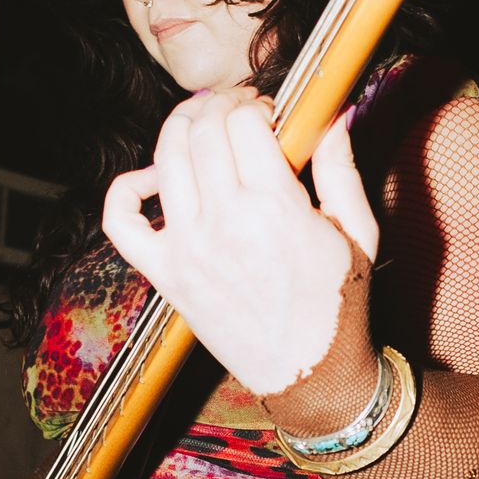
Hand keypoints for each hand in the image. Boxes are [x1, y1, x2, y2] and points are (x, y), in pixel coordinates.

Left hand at [100, 88, 378, 396]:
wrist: (309, 372)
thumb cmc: (338, 302)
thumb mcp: (358, 230)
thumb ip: (341, 168)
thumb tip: (334, 115)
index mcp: (274, 208)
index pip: (243, 122)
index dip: (255, 106)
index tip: (269, 115)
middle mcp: (223, 222)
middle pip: (201, 131)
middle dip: (219, 107)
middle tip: (237, 113)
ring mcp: (186, 248)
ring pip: (164, 158)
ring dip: (180, 128)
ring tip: (200, 127)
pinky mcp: (164, 274)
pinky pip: (121, 221)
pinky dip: (127, 188)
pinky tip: (153, 178)